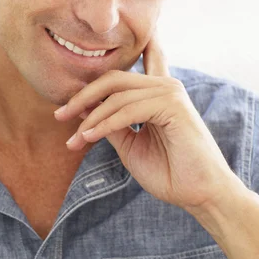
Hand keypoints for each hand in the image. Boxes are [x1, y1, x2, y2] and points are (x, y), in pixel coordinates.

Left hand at [54, 35, 242, 212]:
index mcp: (158, 93)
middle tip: (60, 115)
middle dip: (82, 97)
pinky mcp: (173, 105)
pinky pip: (128, 111)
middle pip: (113, 80)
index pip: (136, 64)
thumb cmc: (169, 172)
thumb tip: (84, 109)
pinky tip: (88, 137)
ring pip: (116, 96)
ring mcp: (170, 93)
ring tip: (74, 140)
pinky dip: (105, 124)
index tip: (77, 83)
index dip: (105, 67)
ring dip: (90, 118)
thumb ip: (111, 124)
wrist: (198, 194)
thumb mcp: (130, 146)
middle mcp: (165, 87)